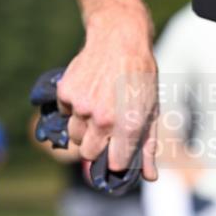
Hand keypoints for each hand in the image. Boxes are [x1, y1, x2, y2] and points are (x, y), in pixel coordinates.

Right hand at [57, 3, 158, 180]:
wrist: (119, 39)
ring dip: (82, 128)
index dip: (116, 159)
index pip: (114, 164)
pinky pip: (65, 114)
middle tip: (104, 128)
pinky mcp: (66, 93)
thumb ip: (148, 147)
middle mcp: (102, 119)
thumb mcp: (151, 110)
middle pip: (87, 153)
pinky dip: (72, 108)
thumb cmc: (140, 77)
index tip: (117, 151)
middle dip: (95, 145)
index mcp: (127, 126)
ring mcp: (81, 106)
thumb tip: (150, 177)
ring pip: (74, 135)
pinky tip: (87, 92)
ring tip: (96, 107)